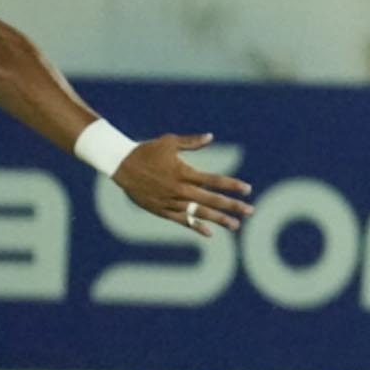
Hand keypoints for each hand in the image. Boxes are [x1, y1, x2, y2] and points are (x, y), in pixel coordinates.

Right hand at [113, 133, 254, 236]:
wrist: (119, 165)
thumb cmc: (146, 150)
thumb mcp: (169, 142)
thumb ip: (191, 142)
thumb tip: (210, 136)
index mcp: (183, 172)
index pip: (214, 180)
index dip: (232, 185)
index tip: (248, 189)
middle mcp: (179, 189)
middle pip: (211, 200)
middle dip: (232, 206)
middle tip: (250, 211)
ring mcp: (170, 201)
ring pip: (199, 213)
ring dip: (218, 220)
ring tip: (236, 225)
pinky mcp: (161, 210)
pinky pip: (181, 220)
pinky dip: (195, 227)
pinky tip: (209, 233)